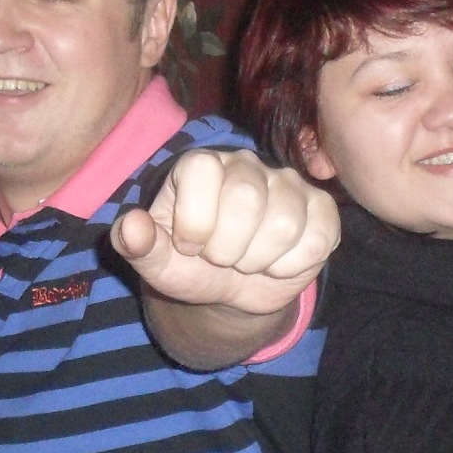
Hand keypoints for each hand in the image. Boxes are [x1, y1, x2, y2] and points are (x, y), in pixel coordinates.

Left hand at [112, 148, 338, 316]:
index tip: (188, 246)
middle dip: (228, 249)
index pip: (201, 171)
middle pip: (246, 199)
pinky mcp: (321, 210)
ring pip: (283, 224)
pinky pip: (317, 239)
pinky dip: (292, 266)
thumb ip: (136, 244)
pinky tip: (277, 262)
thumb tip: (131, 226)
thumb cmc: (193, 265)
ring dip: (259, 260)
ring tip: (247, 260)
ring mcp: (288, 184)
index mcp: (201, 165)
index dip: (194, 221)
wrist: (233, 288)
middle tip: (221, 257)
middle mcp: (246, 164)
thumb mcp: (158, 262)